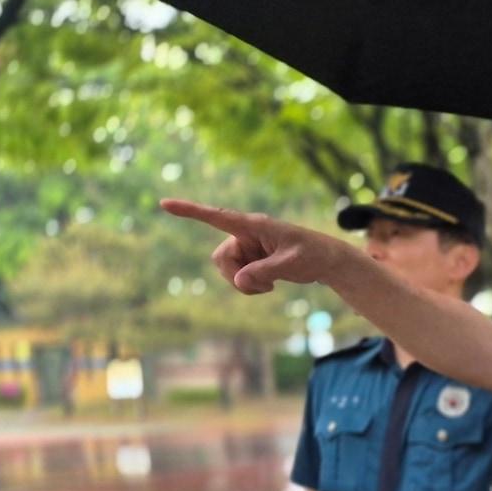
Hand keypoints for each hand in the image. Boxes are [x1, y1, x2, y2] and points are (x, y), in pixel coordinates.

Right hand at [160, 199, 363, 294]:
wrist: (326, 262)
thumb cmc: (313, 255)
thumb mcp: (292, 264)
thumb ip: (265, 271)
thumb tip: (239, 281)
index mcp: (254, 225)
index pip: (217, 217)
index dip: (191, 211)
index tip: (165, 204)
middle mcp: (246, 234)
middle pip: (220, 258)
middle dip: (235, 276)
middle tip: (262, 287)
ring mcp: (247, 248)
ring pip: (227, 270)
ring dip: (244, 284)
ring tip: (270, 286)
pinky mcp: (251, 260)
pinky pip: (236, 278)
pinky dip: (248, 287)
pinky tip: (268, 286)